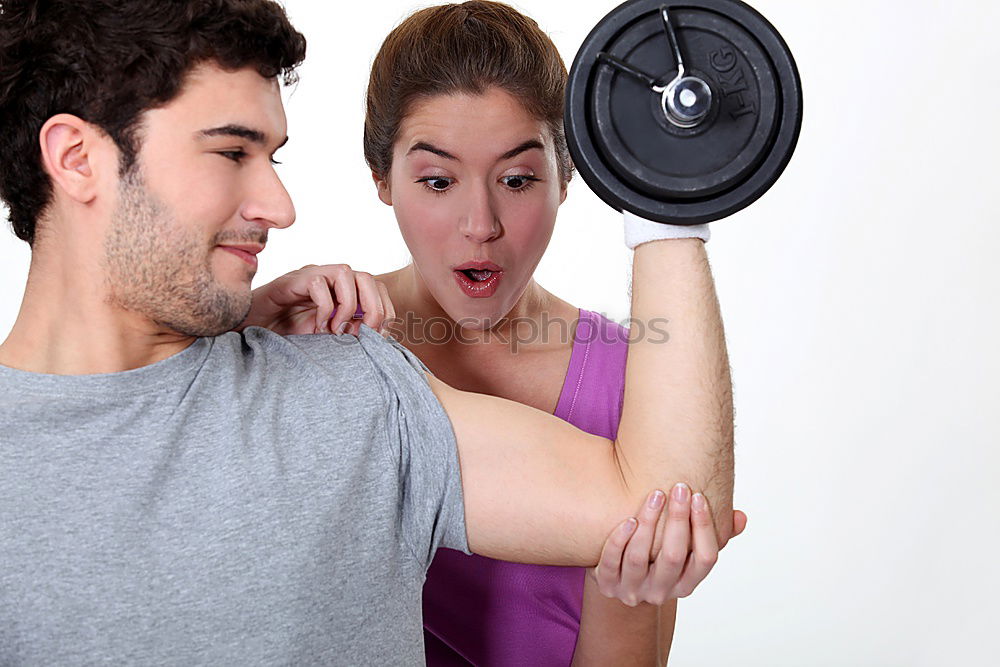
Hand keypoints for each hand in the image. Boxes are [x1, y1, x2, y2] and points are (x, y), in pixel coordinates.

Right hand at [239, 264, 394, 335]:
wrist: (249, 334)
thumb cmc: (286, 337)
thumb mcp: (327, 340)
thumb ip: (350, 335)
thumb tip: (380, 342)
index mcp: (342, 292)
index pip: (378, 289)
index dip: (385, 312)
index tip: (380, 339)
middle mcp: (329, 281)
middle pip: (367, 278)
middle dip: (374, 308)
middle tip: (363, 335)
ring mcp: (310, 278)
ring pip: (345, 272)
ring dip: (348, 305)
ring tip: (337, 330)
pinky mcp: (290, 281)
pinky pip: (318, 282)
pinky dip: (325, 307)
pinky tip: (318, 327)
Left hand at [589, 485, 747, 605]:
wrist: (619, 578)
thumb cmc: (660, 554)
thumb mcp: (686, 549)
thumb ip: (714, 534)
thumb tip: (740, 517)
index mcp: (686, 583)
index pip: (705, 560)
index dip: (704, 527)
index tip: (699, 496)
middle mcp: (661, 592)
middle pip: (673, 556)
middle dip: (679, 519)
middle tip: (680, 487)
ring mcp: (632, 590)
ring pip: (640, 558)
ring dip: (649, 523)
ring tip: (655, 495)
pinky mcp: (606, 585)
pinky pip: (611, 562)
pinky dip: (620, 540)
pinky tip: (629, 518)